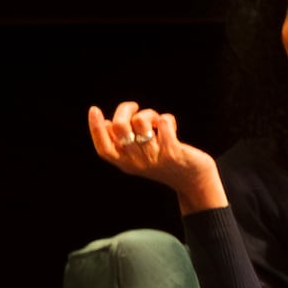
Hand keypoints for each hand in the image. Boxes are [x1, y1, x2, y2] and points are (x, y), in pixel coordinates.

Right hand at [89, 102, 222, 208]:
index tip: (94, 109)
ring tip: (157, 122)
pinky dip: (167, 119)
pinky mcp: (172, 152)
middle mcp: (136, 162)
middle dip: (125, 109)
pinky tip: (170, 127)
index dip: (95, 129)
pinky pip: (163, 122)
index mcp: (125, 163)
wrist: (193, 180)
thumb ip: (123, 144)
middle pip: (119, 127)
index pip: (103, 148)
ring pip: (140, 121)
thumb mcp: (139, 156)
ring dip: (150, 114)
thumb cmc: (164, 161)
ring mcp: (154, 157)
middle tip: (135, 107)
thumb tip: (107, 124)